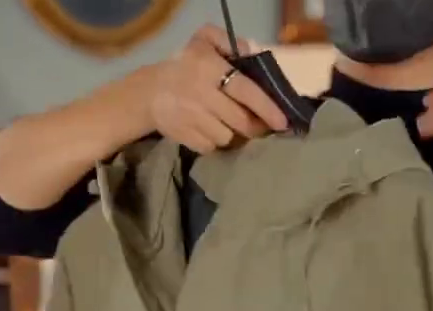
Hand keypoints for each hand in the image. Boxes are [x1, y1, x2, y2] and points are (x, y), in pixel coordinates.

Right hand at [146, 24, 287, 152]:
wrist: (149, 93)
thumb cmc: (184, 65)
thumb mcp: (204, 40)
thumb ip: (230, 42)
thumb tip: (254, 54)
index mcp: (209, 69)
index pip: (246, 91)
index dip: (267, 108)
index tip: (282, 122)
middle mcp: (202, 95)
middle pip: (241, 122)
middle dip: (255, 127)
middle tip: (261, 126)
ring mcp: (192, 119)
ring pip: (228, 138)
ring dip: (234, 134)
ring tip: (231, 124)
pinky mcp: (186, 138)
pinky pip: (211, 147)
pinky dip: (216, 142)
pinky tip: (212, 130)